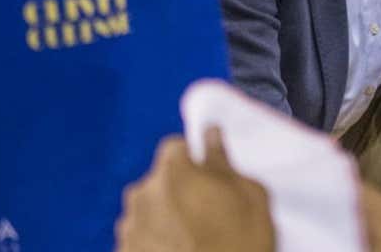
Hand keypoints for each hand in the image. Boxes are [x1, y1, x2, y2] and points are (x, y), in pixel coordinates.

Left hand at [115, 128, 274, 251]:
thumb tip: (212, 138)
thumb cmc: (238, 247)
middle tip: (207, 213)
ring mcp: (129, 229)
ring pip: (148, 210)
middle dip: (178, 190)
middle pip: (159, 180)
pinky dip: (155, 244)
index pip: (176, 147)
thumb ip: (225, 162)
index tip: (209, 176)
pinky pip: (141, 239)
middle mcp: (142, 195)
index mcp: (172, 172)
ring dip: (165, 218)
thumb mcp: (251, 198)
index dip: (194, 160)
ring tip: (193, 241)